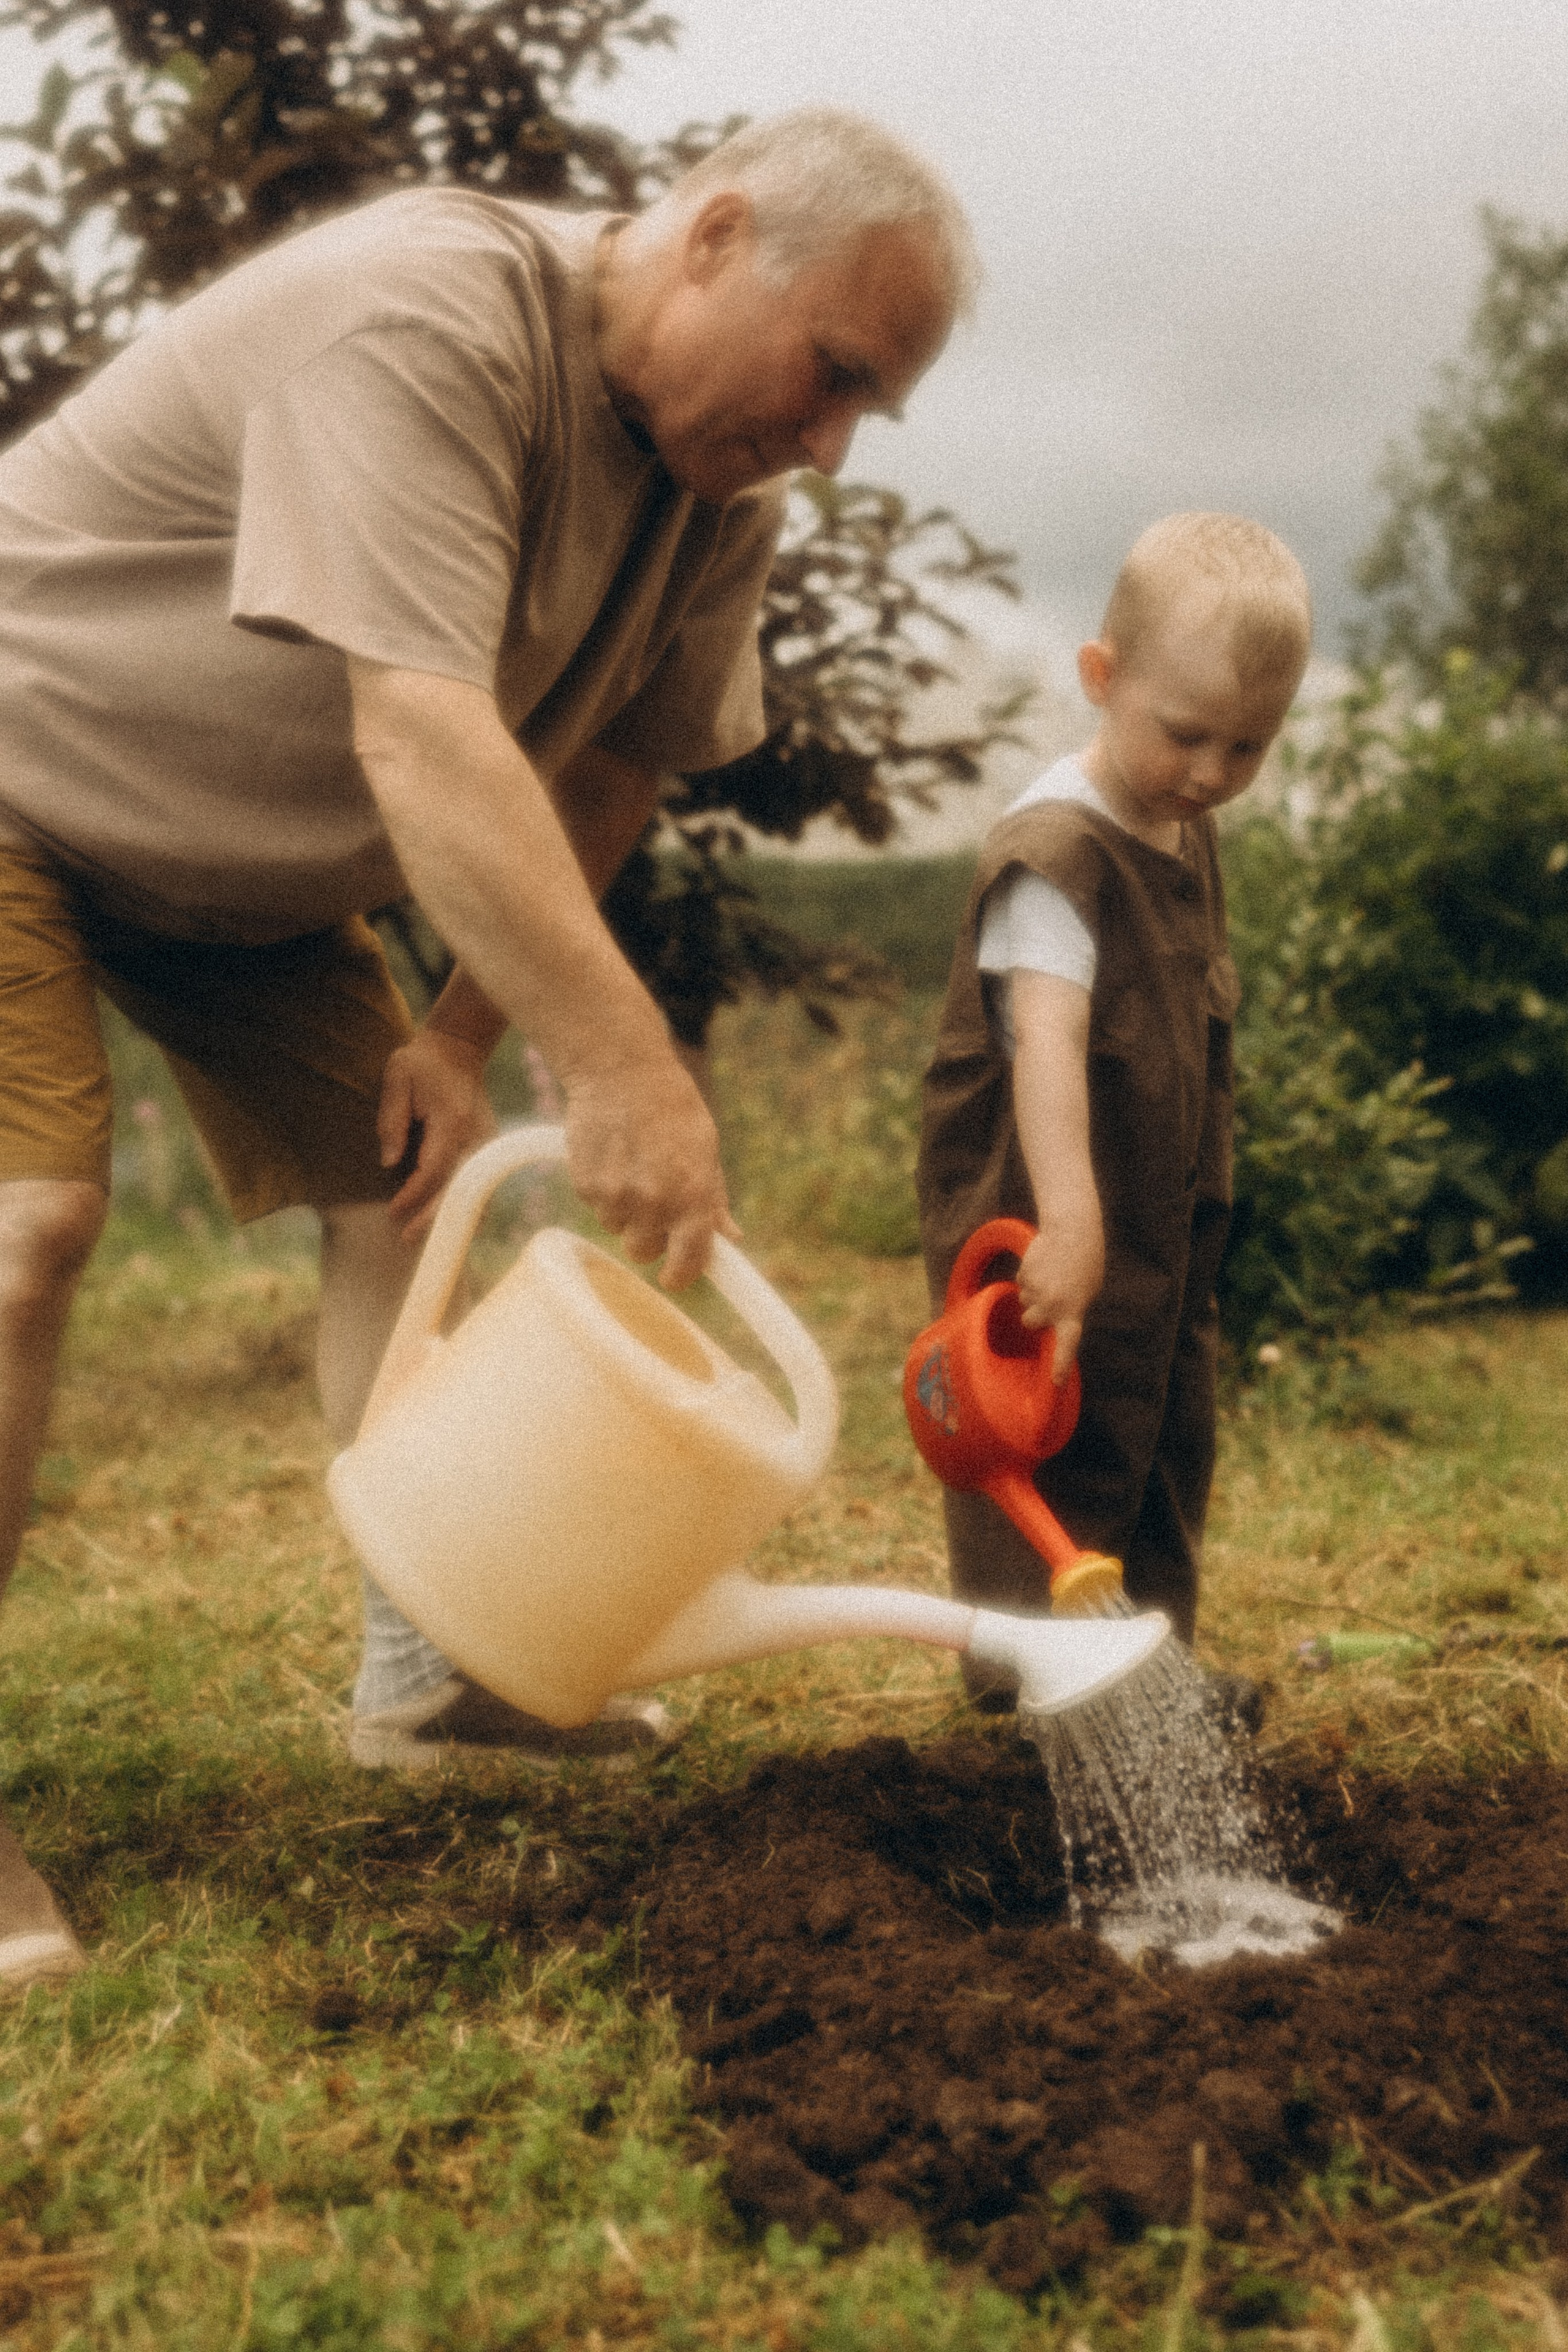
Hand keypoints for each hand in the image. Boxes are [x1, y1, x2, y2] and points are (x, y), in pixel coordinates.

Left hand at [377, 1028, 498, 1238]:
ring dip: (453, 1216)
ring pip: (474, 1190)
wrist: (458, 1049)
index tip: (393, 1211)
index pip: (434, 1168)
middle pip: (458, 1187)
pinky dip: (465, 1204)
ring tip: (429, 1240)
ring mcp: (486, 1143)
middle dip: (433, 1217)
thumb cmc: (421, 1063)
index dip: (414, 1194)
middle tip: (406, 1239)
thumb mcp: (397, 1078)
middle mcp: (475, 1136)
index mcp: (452, 1119)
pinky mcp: (488, 1148)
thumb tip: (390, 1162)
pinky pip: (478, 1183)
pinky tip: (448, 1221)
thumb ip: (392, 1119)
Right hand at [564, 1057, 739, 1289]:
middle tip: (653, 1206)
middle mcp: (654, 1203)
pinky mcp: (586, 1185)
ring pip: (617, 1229)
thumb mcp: (705, 1149)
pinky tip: (612, 1157)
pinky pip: (596, 1207)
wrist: (621, 1071)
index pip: (688, 1262)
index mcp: (693, 1197)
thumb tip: (731, 1236)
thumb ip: (714, 1198)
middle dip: (649, 1237)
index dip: (680, 1275)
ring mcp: (616, 1196)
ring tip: (631, 1169)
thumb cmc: (672, 1107)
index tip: (674, 1277)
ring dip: (624, 1212)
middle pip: (643, 1252)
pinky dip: (603, 1192)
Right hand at [1017, 1210, 1104, 1385]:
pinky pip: (1021, 1282)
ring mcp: (1036, 1291)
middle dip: (1033, 1313)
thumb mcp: (1087, 1291)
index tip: (1055, 1383)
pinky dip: (1029, 1274)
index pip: (1066, 1345)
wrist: (1072, 1231)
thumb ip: (1072, 1310)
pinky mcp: (1024, 1276)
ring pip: (1024, 1300)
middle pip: (1030, 1322)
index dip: (1060, 1365)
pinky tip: (1043, 1263)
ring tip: (1049, 1274)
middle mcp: (1052, 1306)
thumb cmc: (1085, 1261)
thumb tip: (1055, 1324)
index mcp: (1072, 1312)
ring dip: (1032, 1291)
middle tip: (1046, 1298)